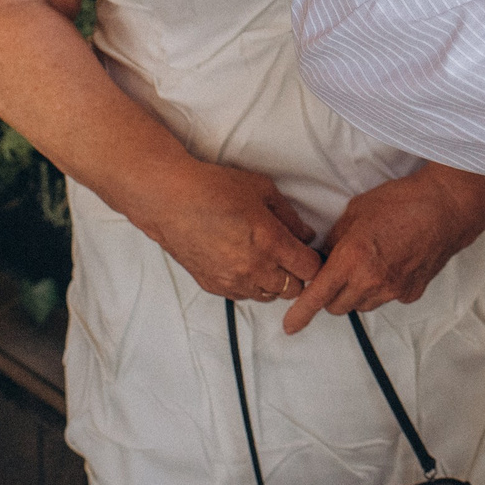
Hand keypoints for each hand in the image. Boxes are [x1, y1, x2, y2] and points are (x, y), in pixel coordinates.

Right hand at [136, 160, 324, 306]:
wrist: (170, 200)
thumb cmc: (214, 188)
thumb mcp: (263, 190)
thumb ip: (290, 217)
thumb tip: (306, 235)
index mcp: (270, 242)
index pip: (309, 270)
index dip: (314, 262)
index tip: (311, 254)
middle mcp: (253, 268)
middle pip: (293, 289)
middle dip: (297, 274)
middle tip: (290, 256)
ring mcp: (232, 280)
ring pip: (268, 296)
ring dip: (274, 282)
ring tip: (266, 259)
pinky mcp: (213, 286)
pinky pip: (243, 296)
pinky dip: (250, 285)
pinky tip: (244, 264)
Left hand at [284, 165, 484, 330]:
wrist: (447, 207)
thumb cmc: (401, 201)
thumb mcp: (356, 210)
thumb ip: (336, 238)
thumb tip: (326, 255)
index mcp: (351, 260)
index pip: (317, 296)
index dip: (300, 314)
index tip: (289, 326)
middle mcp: (370, 282)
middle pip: (337, 307)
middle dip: (330, 294)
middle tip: (338, 271)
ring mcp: (393, 290)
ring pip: (362, 305)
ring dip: (356, 292)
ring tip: (370, 263)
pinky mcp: (412, 292)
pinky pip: (386, 298)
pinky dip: (382, 288)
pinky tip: (393, 263)